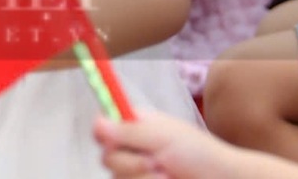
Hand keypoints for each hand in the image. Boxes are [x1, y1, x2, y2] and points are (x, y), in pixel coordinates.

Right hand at [94, 111, 264, 178]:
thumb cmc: (199, 154)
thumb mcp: (163, 136)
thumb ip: (129, 131)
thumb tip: (97, 122)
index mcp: (134, 127)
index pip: (102, 128)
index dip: (104, 136)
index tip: (114, 142)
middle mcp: (132, 149)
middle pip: (107, 158)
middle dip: (132, 164)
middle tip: (158, 162)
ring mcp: (137, 173)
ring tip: (168, 176)